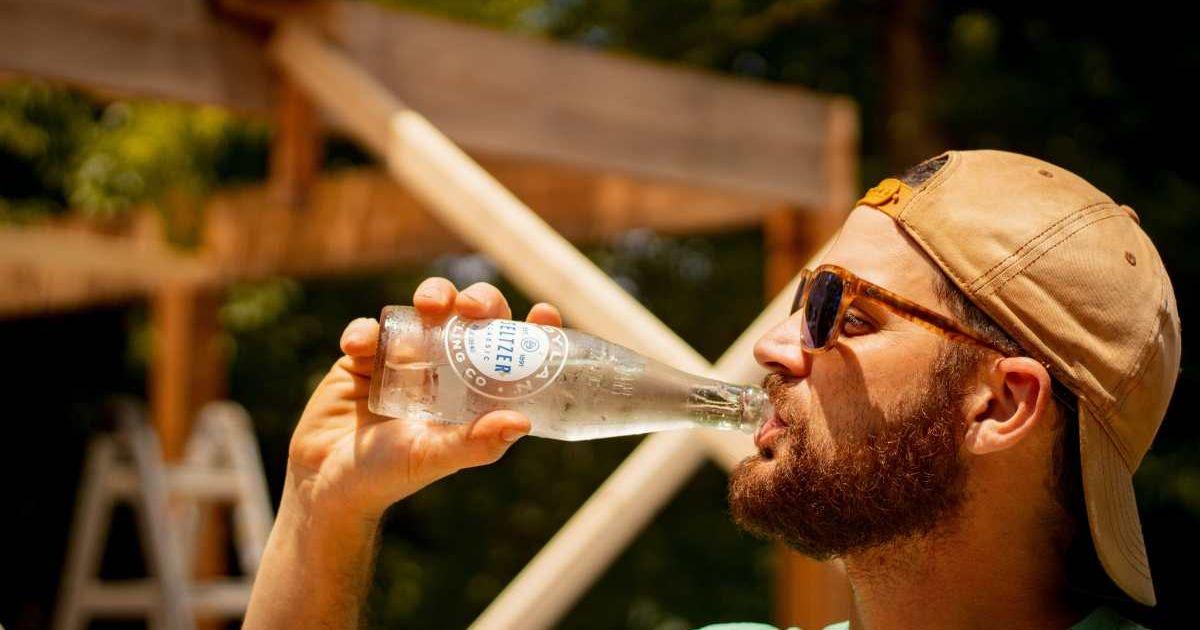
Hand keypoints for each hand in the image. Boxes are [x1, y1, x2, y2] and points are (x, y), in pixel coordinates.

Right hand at [283, 278, 563, 521]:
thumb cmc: (389, 475)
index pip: (510, 351)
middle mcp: (444, 367)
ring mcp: (404, 356)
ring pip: (427, 308)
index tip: (545, 314)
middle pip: (472, 316)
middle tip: (471, 308)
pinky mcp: (363, 356)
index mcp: (472, 390)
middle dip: (478, 300)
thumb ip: (474, 443)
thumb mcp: (434, 457)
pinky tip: (360, 347)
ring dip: (433, 295)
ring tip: (428, 307)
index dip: (531, 330)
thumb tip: (521, 423)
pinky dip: (366, 331)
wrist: (329, 484)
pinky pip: (369, 330)